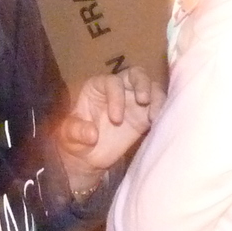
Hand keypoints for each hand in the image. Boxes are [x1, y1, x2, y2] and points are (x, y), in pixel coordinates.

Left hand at [57, 68, 163, 194]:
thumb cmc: (75, 139)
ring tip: (154, 115)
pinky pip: (159, 107)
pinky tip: (159, 122)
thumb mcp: (68, 135)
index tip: (116, 119)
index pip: (112, 82)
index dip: (116, 96)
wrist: (89, 157)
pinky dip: (162, 111)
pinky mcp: (145, 116)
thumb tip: (92, 134)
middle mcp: (119, 89)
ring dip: (157, 97)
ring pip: (152, 87)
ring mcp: (134, 101)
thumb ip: (77, 131)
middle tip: (143, 100)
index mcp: (98, 87)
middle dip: (142, 83)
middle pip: (136, 74)